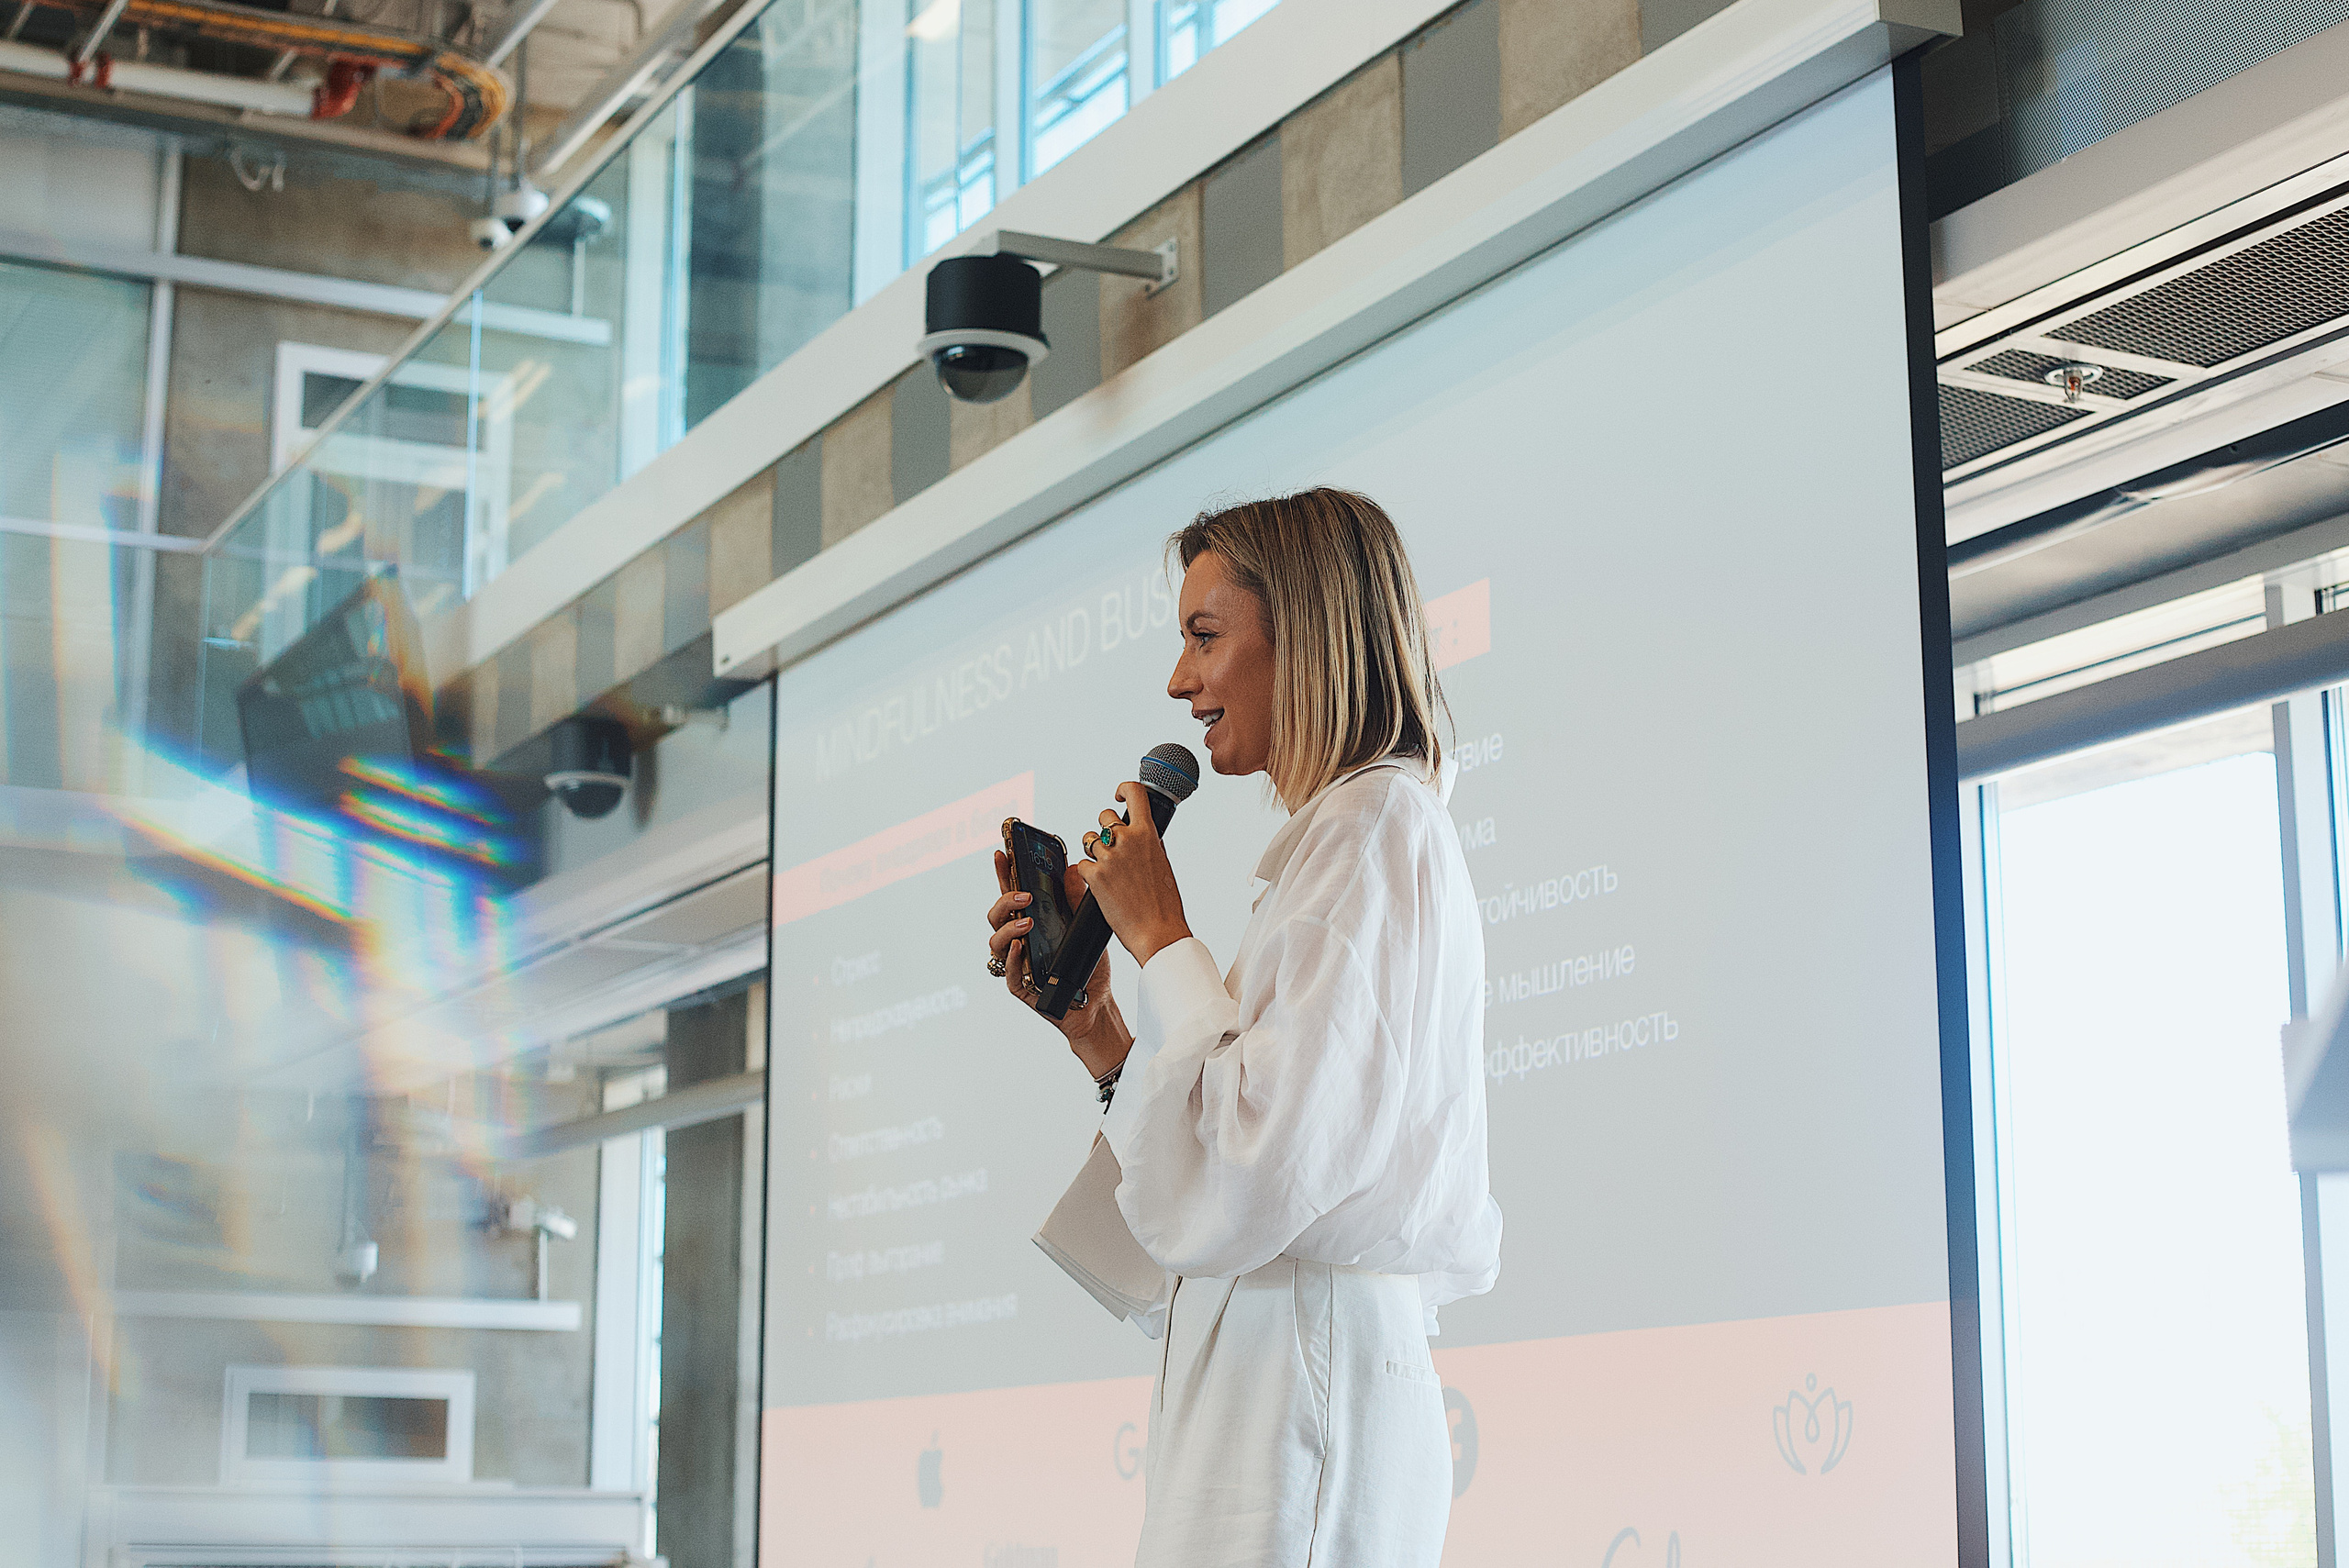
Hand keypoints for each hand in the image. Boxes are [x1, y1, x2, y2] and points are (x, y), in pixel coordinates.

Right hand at [989, 849, 1129, 1079]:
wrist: (1097, 1002)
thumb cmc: (1088, 964)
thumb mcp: (1085, 926)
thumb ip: (1075, 897)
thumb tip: (1071, 867)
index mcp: (1031, 921)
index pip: (1011, 893)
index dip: (1002, 873)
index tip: (1000, 852)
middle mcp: (1018, 940)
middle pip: (996, 914)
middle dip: (1005, 900)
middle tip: (1026, 896)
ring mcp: (1015, 963)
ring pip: (995, 941)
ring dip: (1009, 928)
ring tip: (1028, 922)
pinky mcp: (1019, 986)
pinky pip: (1006, 971)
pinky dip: (1011, 957)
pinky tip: (1021, 948)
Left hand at [1074, 782, 1191, 967]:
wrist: (1157, 931)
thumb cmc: (1164, 903)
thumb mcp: (1162, 864)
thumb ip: (1148, 844)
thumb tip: (1140, 834)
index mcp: (1148, 834)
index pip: (1135, 793)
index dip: (1123, 789)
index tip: (1118, 797)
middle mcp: (1127, 841)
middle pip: (1103, 817)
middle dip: (1105, 830)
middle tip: (1112, 848)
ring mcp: (1108, 857)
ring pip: (1089, 839)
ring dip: (1094, 851)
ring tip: (1107, 870)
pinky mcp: (1094, 875)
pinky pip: (1083, 865)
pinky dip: (1089, 874)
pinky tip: (1102, 886)